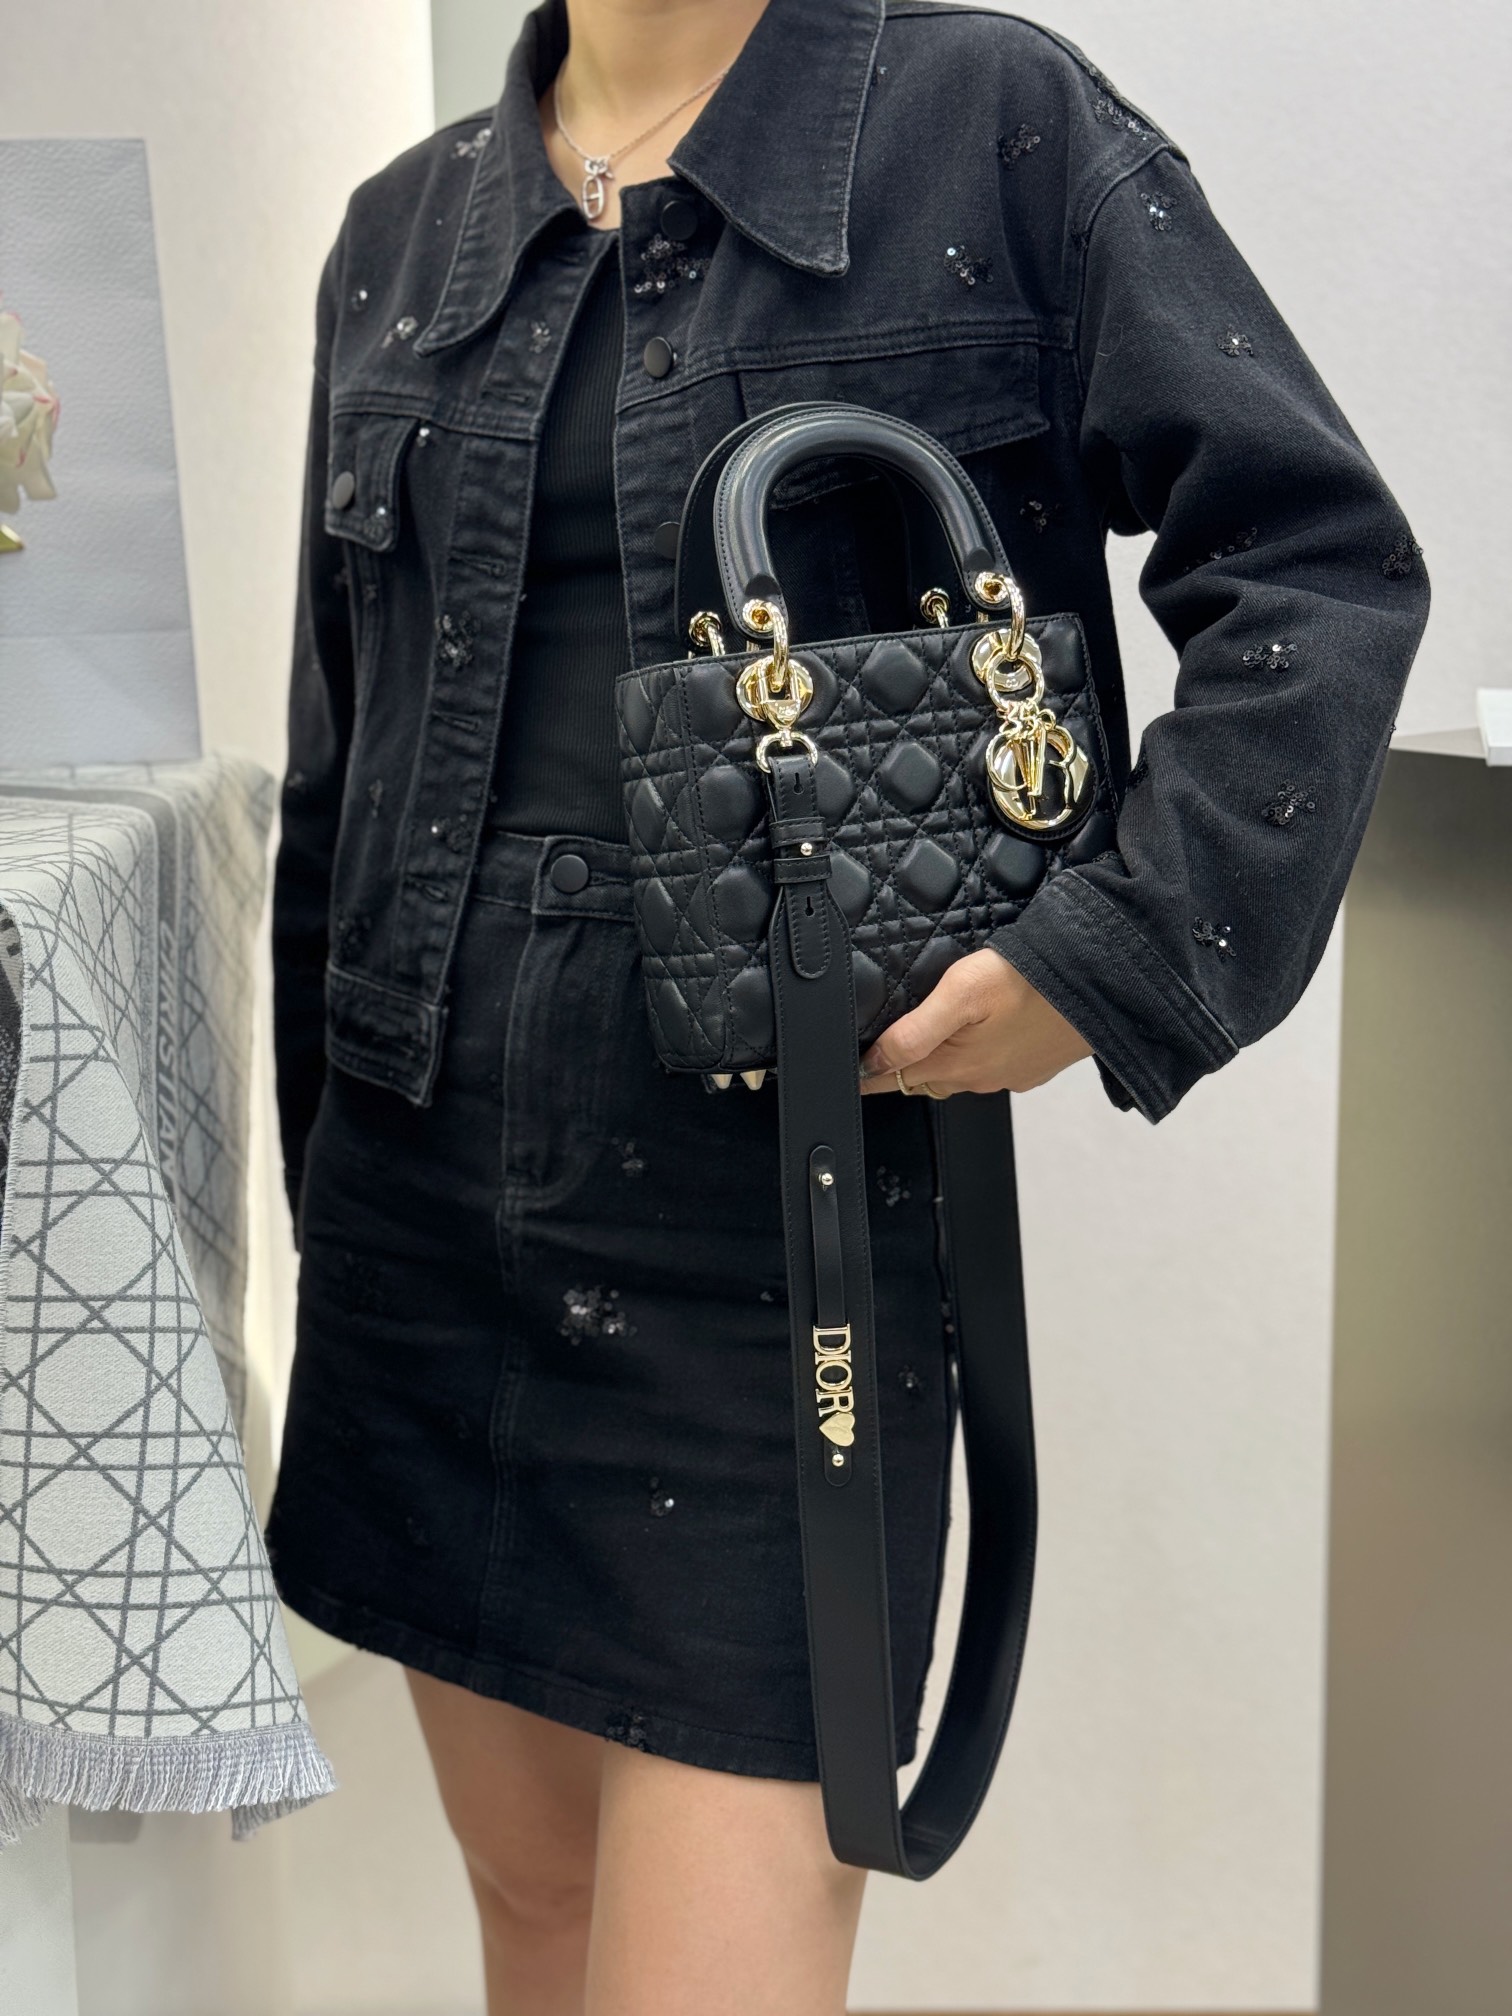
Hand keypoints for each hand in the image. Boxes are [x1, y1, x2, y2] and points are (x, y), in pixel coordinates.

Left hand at [859, 948, 1092, 1097]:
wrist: (1102, 984)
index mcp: (956, 1063)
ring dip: (939, 1063)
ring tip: (925, 1041)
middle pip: (924, 1079)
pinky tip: (981, 1036)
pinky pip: (992, 1069)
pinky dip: (976, 1058)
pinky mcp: (1034, 1068)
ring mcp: (1009, 1076)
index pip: (894, 1076)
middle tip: (880, 1051)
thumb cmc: (1033, 981)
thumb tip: (874, 1062)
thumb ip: (915, 1030)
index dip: (868, 1071)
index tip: (851, 1070)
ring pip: (958, 1076)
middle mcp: (980, 1078)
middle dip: (901, 1069)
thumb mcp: (963, 992)